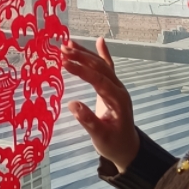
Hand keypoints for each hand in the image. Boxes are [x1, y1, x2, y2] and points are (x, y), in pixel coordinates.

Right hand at [61, 37, 139, 172]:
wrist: (126, 147)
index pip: (99, 80)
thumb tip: (73, 105)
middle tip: (62, 50)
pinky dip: (101, 54)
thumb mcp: (100, 137)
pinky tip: (99, 40)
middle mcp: (119, 89)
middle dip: (81, 57)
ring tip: (67, 44)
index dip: (82, 71)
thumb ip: (89, 121)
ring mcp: (117, 87)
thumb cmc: (113, 144)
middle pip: (100, 68)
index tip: (64, 63)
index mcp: (118, 100)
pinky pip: (107, 68)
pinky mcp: (112, 87)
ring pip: (101, 65)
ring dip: (85, 54)